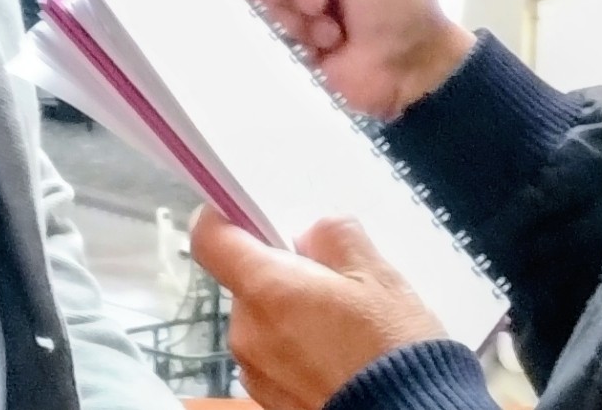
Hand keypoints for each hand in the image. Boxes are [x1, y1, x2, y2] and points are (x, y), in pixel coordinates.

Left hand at [190, 205, 447, 409]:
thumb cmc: (392, 354)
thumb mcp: (375, 273)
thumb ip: (333, 235)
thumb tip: (313, 232)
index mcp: (267, 290)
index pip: (210, 237)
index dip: (225, 216)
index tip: (247, 210)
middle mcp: (250, 334)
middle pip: (244, 280)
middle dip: (281, 272)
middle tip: (329, 278)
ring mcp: (258, 373)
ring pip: (261, 319)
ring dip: (291, 313)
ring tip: (342, 323)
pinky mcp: (271, 400)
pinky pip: (274, 356)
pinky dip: (297, 348)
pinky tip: (337, 352)